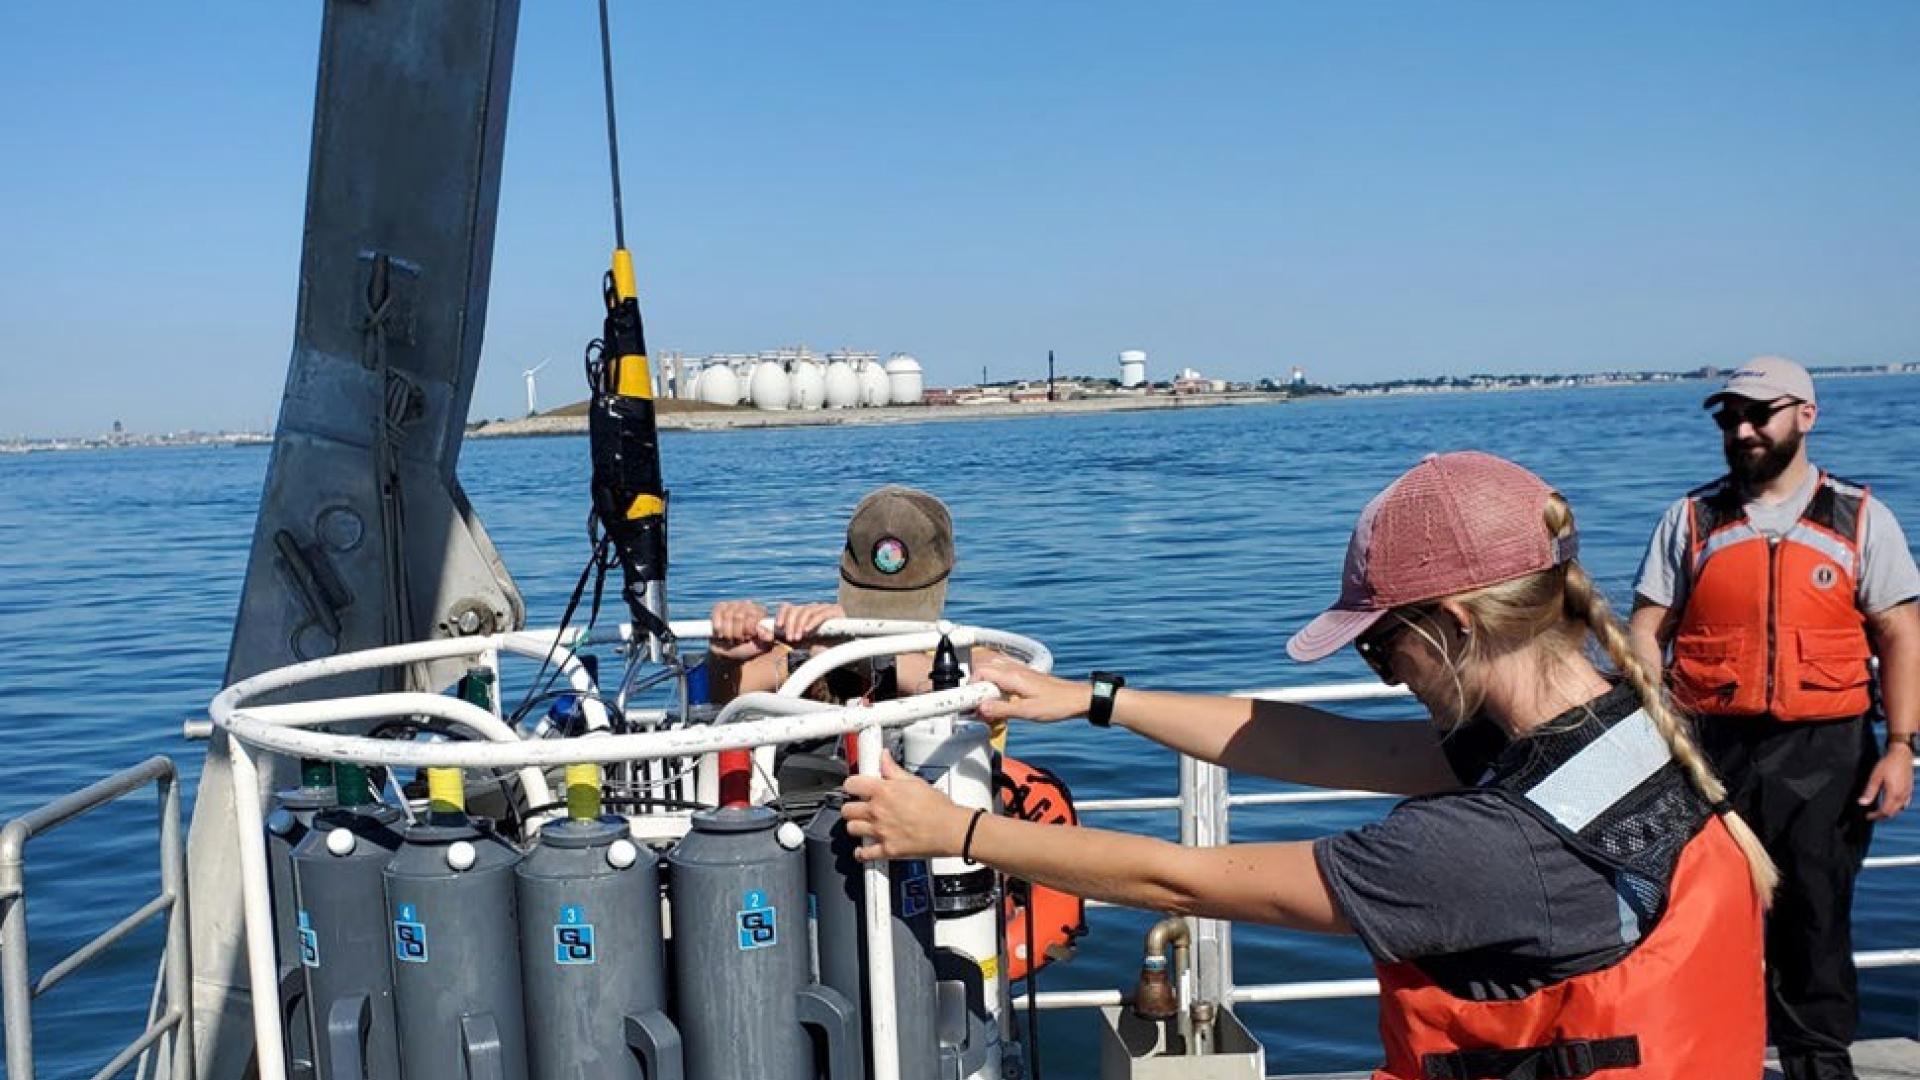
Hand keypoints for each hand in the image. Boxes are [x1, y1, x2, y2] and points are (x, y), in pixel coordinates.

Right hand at [708, 600, 773, 660]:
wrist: (727, 653)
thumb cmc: (746, 649)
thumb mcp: (759, 648)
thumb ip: (766, 640)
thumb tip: (766, 633)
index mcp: (760, 613)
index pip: (754, 616)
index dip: (749, 630)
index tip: (749, 638)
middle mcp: (748, 605)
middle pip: (739, 616)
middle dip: (737, 634)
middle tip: (739, 639)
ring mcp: (733, 604)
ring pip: (727, 616)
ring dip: (727, 633)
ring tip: (731, 638)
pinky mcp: (720, 607)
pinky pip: (717, 614)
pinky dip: (718, 628)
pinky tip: (721, 633)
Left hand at [772, 602, 845, 644]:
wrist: (842, 653)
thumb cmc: (819, 648)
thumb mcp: (800, 643)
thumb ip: (787, 637)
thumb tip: (770, 635)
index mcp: (802, 613)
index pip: (788, 607)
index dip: (782, 614)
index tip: (778, 626)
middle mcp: (813, 608)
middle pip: (796, 609)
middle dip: (791, 623)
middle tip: (789, 638)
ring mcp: (825, 608)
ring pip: (807, 610)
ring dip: (800, 625)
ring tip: (798, 638)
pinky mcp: (836, 611)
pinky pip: (821, 614)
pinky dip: (812, 622)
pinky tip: (807, 631)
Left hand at [840, 754, 973, 860]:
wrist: (951, 829)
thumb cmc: (938, 807)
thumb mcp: (915, 781)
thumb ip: (894, 770)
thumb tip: (884, 757)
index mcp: (884, 791)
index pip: (851, 784)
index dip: (852, 785)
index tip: (855, 787)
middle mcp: (878, 811)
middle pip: (847, 809)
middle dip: (852, 807)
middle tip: (860, 806)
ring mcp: (881, 831)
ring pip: (852, 829)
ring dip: (856, 826)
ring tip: (863, 824)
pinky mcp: (888, 850)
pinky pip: (864, 853)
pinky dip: (862, 852)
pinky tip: (864, 848)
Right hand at [973, 655, 1093, 723]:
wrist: (1077, 699)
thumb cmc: (1057, 704)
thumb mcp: (1028, 712)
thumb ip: (1002, 709)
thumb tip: (981, 708)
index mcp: (1013, 676)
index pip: (981, 672)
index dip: (970, 686)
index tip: (969, 702)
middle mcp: (1015, 670)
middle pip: (985, 668)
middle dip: (975, 684)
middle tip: (975, 703)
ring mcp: (1020, 671)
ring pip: (994, 668)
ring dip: (985, 682)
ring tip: (985, 701)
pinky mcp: (1026, 675)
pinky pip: (1003, 672)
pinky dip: (995, 681)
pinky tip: (999, 695)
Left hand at [1860, 745, 1914, 820]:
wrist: (1902, 755)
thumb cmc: (1888, 764)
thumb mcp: (1875, 777)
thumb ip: (1869, 791)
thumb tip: (1862, 803)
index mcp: (1894, 794)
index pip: (1885, 812)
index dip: (1875, 816)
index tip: (1867, 816)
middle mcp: (1902, 796)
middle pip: (1893, 812)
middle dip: (1882, 816)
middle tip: (1872, 815)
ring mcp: (1907, 793)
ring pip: (1899, 809)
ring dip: (1889, 812)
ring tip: (1879, 811)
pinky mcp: (1909, 790)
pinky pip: (1904, 804)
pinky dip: (1897, 808)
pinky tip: (1891, 804)